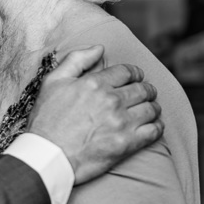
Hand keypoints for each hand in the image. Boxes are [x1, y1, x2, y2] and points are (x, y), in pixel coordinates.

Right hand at [27, 45, 162, 184]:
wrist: (47, 155)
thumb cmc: (46, 119)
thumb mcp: (53, 81)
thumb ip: (77, 59)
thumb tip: (100, 48)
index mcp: (95, 83)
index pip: (127, 72)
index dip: (134, 73)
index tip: (136, 78)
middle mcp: (111, 100)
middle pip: (142, 89)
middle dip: (147, 89)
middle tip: (146, 93)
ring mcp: (121, 122)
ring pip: (151, 109)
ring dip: (153, 107)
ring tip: (150, 109)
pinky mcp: (126, 144)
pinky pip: (154, 131)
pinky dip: (157, 127)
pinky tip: (153, 126)